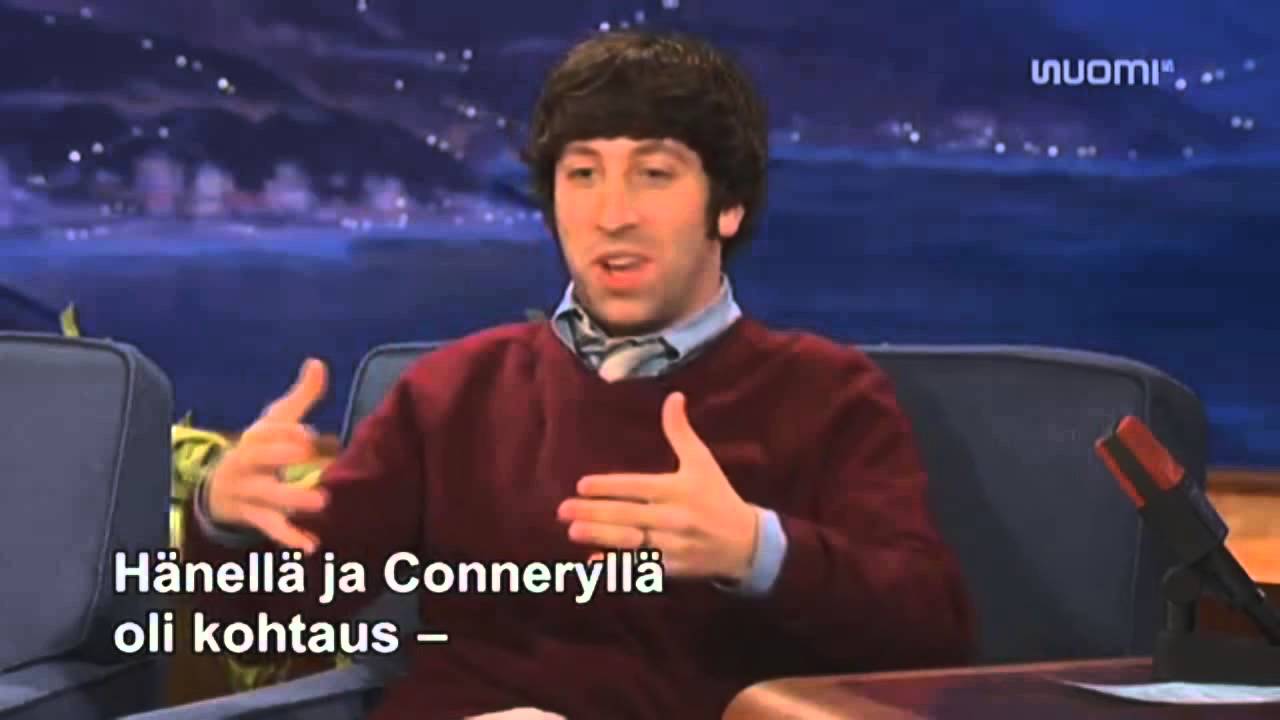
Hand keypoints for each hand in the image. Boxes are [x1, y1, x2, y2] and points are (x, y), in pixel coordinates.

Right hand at [205, 358, 329, 552]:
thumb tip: (318, 362)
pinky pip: (268, 528)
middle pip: (260, 459)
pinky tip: (311, 546)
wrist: (219, 487)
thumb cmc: (259, 449)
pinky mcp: (252, 516)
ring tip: (322, 502)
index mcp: (254, 437)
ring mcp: (247, 491)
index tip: (310, 436)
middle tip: (316, 459)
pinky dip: (288, 537)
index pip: (267, 432)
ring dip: (293, 500)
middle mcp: (246, 462)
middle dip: (284, 458)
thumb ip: (301, 396)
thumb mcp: (276, 421)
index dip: (286, 433)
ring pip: (267, 496)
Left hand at [557, 392, 758, 581]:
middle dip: (595, 512)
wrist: (746, 543)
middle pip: (628, 515)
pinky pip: (642, 567)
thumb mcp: (702, 461)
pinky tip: (595, 562)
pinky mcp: (674, 568)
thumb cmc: (718, 496)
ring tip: (573, 531)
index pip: (638, 487)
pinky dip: (618, 566)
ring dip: (601, 537)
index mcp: (679, 490)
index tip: (582, 485)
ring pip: (632, 542)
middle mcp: (675, 517)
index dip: (609, 486)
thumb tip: (673, 396)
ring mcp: (674, 546)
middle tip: (563, 510)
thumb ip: (680, 432)